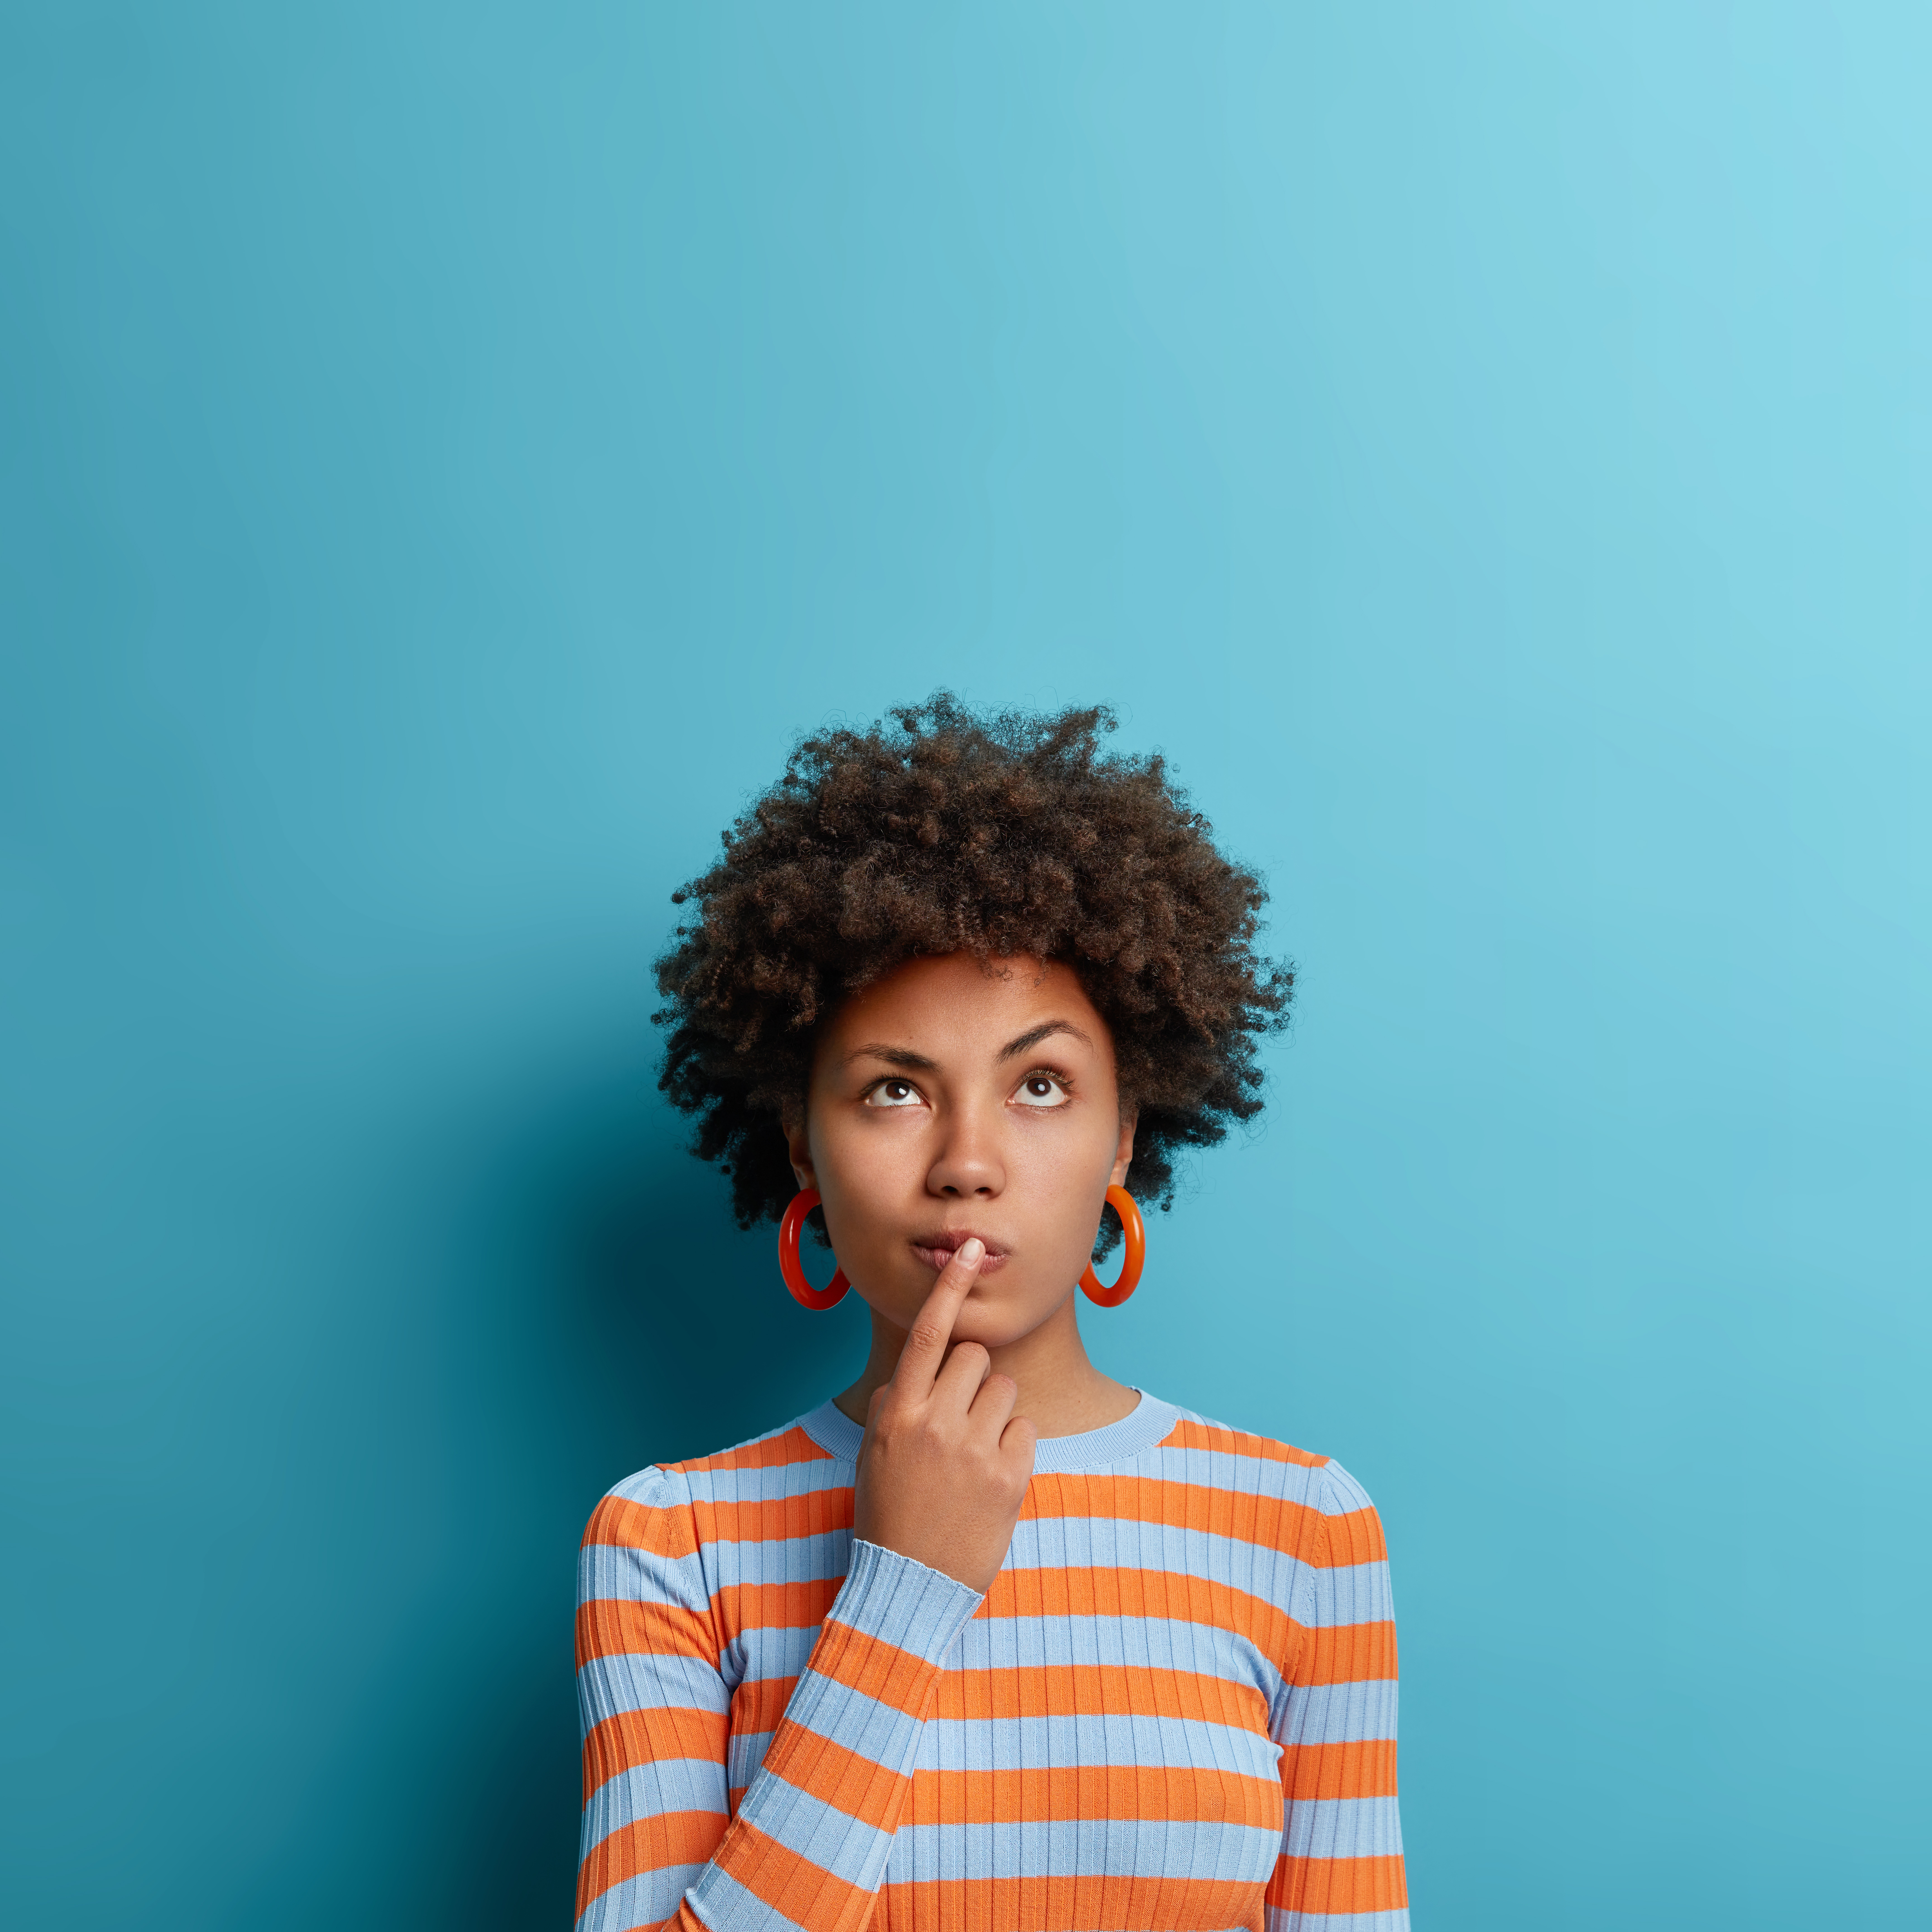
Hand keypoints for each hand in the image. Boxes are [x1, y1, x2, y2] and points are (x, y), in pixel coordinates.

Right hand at [852, 1239, 1036, 1593]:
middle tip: (958, 1419)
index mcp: (899, 1413)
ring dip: (993, 1413)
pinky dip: (1012, 1447)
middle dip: (971, 1379)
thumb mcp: (874, 1454)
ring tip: (972, 1455)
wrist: (910, 1586)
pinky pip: (1024, 1430)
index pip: (928, 1332)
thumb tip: (918, 1373)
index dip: (949, 1286)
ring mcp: (975, 1449)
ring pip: (1003, 1390)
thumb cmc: (889, 1515)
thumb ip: (894, 1405)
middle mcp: (936, 1423)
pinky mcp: (1009, 1476)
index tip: (968, 1249)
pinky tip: (990, 1476)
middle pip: (974, 1358)